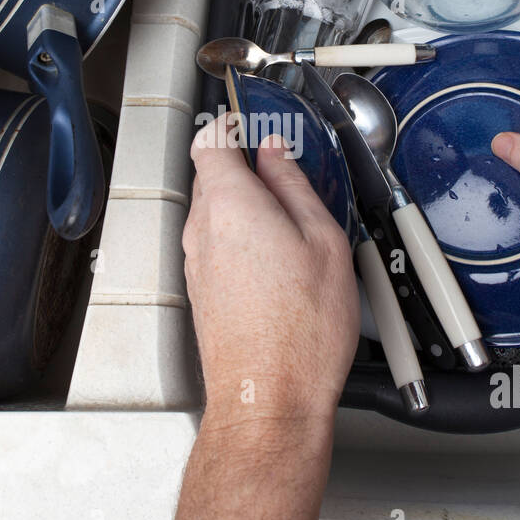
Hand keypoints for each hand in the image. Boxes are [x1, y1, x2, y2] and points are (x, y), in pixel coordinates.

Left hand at [182, 114, 358, 432]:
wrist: (269, 399)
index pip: (210, 141)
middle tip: (284, 170)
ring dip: (245, 204)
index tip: (251, 121)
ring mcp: (197, 263)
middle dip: (244, 165)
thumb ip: (295, 187)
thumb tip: (278, 155)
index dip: (230, 124)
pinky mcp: (202, 292)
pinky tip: (278, 260)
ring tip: (291, 221)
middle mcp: (201, 230)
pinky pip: (216, 245)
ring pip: (214, 212)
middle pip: (210, 174)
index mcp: (228, 204)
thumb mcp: (322, 241)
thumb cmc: (300, 332)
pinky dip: (241, 237)